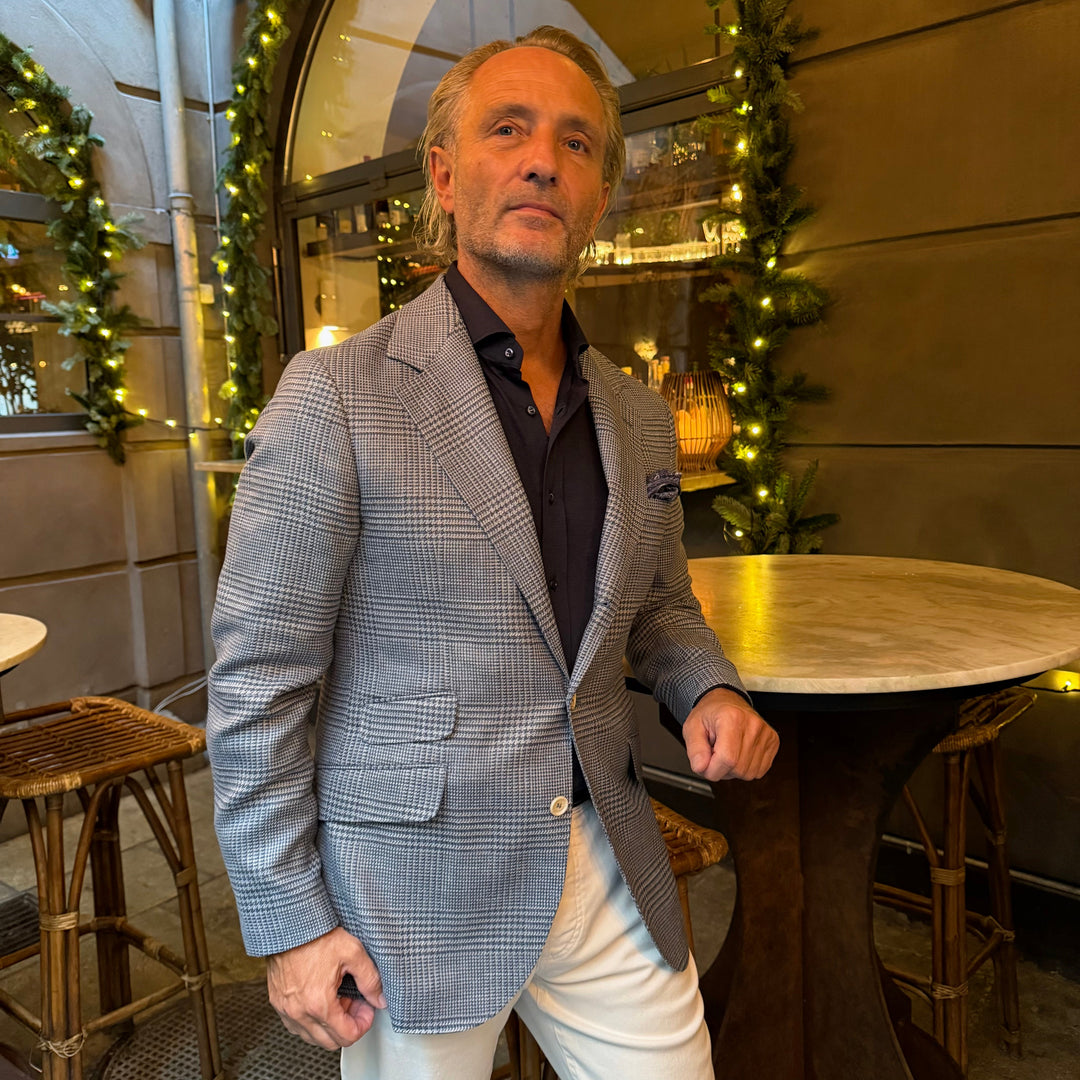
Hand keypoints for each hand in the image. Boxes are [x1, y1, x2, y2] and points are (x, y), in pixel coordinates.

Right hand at [267, 925, 385, 1048]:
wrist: (289, 925)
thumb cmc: (316, 936)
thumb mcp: (353, 952)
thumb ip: (370, 979)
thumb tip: (380, 999)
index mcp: (319, 1003)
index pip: (347, 1036)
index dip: (363, 1024)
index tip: (367, 1009)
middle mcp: (299, 1013)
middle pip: (330, 1042)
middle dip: (348, 1026)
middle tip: (355, 1003)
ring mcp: (286, 1010)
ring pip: (313, 1037)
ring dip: (330, 1025)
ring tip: (338, 999)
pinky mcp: (278, 1004)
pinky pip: (297, 1026)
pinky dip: (312, 1021)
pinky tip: (321, 1000)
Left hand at [683, 687, 777, 780]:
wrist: (726, 702)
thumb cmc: (710, 714)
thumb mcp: (692, 727)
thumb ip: (694, 749)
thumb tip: (701, 767)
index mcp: (731, 718)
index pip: (726, 759)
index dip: (712, 770)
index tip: (704, 765)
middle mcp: (752, 725)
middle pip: (738, 768)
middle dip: (721, 770)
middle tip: (714, 754)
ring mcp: (766, 733)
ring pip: (749, 773)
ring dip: (734, 770)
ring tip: (727, 752)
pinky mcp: (773, 742)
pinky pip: (759, 771)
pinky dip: (746, 768)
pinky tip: (738, 754)